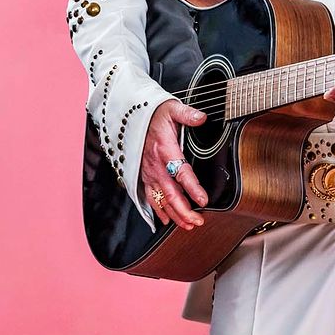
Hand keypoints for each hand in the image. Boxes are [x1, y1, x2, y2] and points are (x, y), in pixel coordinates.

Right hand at [139, 99, 209, 229]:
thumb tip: (201, 118)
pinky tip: (167, 220)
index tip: (203, 201)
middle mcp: (155, 166)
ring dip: (174, 215)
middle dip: (184, 211)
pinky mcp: (144, 176)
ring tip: (188, 225)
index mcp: (165, 150)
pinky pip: (150, 197)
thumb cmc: (153, 114)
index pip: (181, 173)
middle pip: (170, 194)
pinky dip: (158, 211)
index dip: (192, 188)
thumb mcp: (171, 109)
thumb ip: (187, 114)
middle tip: (198, 221)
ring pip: (161, 200)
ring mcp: (148, 173)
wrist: (131, 116)